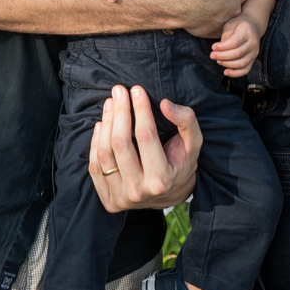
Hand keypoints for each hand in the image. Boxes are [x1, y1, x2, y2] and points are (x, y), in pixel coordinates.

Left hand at [88, 84, 200, 212]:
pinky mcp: (109, 200)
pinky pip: (95, 167)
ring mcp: (121, 198)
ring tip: (110, 103)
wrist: (170, 195)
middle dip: (119, 112)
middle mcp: (139, 191)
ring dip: (105, 123)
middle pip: (120, 143)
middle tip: (119, 90)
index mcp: (161, 179)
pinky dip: (95, 142)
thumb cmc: (181, 162)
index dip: (140, 109)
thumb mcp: (194, 143)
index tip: (137, 90)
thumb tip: (165, 104)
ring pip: (104, 154)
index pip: (145, 136)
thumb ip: (186, 121)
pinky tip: (101, 125)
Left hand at [210, 15, 259, 76]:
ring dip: (227, 64)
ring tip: (218, 61)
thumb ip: (226, 35)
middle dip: (222, 56)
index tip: (213, 47)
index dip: (223, 47)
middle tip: (212, 55)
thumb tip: (220, 49)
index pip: (234, 42)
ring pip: (241, 63)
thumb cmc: (238, 24)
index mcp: (247, 32)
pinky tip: (226, 72)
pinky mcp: (253, 59)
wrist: (253, 26)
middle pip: (237, 54)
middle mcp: (253, 43)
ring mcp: (254, 53)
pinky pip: (246, 70)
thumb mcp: (231, 24)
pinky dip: (236, 74)